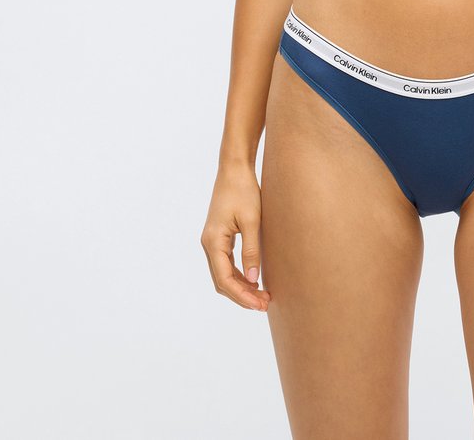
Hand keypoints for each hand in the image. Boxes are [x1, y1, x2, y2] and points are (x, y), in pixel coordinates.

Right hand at [201, 161, 270, 311]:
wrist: (235, 168)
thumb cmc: (244, 191)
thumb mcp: (252, 221)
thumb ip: (252, 251)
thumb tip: (254, 279)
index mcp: (213, 241)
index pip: (224, 279)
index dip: (242, 295)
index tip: (260, 304)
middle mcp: (208, 243)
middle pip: (222, 281)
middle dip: (242, 295)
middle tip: (264, 304)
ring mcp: (212, 240)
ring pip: (223, 274)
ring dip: (241, 286)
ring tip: (262, 296)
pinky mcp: (219, 236)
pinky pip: (226, 263)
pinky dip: (238, 274)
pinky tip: (254, 279)